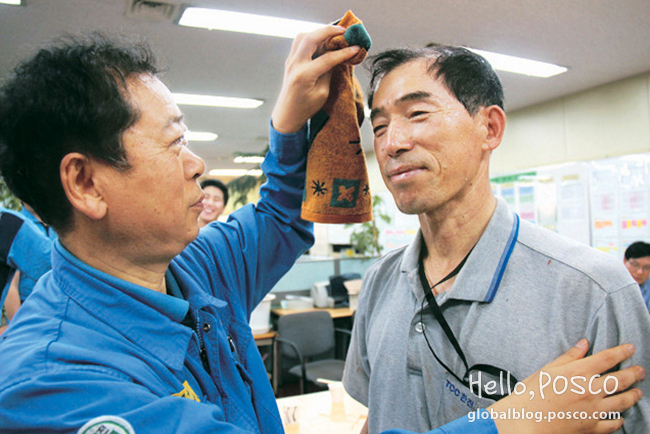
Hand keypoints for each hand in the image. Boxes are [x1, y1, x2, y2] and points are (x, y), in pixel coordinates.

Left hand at [271, 25, 360, 133]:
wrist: (287, 114)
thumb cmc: (306, 108)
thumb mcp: (322, 93)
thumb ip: (329, 72)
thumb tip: (338, 57)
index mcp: (304, 76)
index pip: (326, 58)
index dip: (343, 52)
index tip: (356, 47)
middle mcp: (295, 65)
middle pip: (311, 38)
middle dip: (328, 31)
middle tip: (344, 30)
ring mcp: (290, 61)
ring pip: (303, 36)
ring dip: (318, 32)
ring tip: (333, 34)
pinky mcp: (290, 60)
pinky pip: (300, 42)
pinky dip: (312, 37)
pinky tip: (323, 40)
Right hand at [490, 339, 643, 433]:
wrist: (525, 421)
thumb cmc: (532, 393)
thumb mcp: (548, 369)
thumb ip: (569, 356)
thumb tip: (584, 343)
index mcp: (578, 372)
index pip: (607, 358)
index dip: (621, 352)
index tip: (630, 348)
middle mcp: (590, 390)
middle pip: (620, 379)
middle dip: (634, 373)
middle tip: (641, 370)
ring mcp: (593, 410)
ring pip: (622, 401)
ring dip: (633, 395)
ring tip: (638, 392)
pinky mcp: (591, 427)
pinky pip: (613, 423)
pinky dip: (619, 420)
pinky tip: (621, 417)